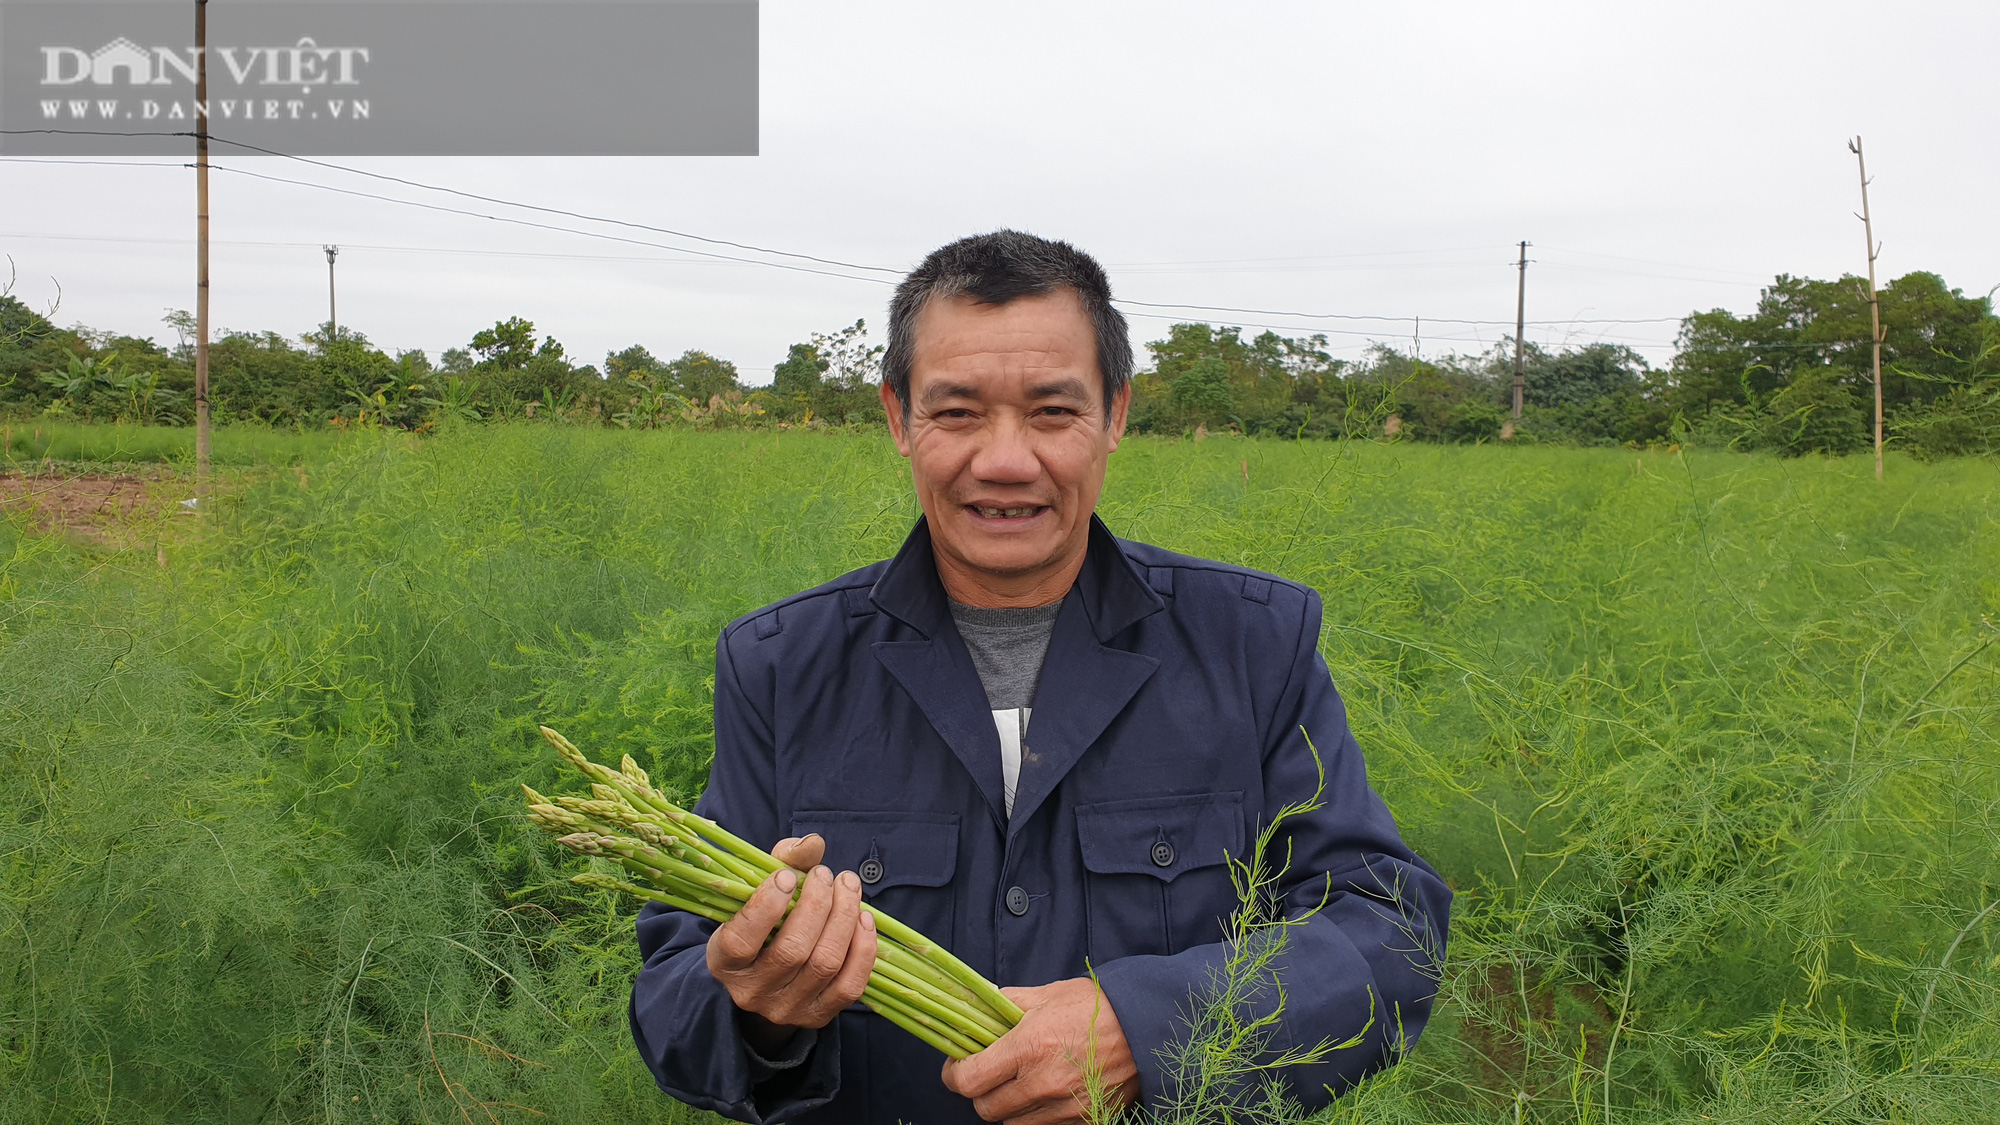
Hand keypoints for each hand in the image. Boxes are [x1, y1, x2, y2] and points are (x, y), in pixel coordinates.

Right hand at [705, 834, 877, 1053]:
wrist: (768, 979)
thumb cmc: (763, 924)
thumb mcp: (760, 892)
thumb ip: (783, 862)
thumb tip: (813, 844)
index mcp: (724, 962)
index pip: (741, 941)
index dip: (766, 906)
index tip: (788, 877)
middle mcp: (752, 992)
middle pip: (793, 950)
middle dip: (817, 904)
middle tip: (827, 875)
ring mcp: (787, 1009)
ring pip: (825, 963)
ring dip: (844, 918)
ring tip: (848, 887)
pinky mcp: (818, 1016)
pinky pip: (849, 985)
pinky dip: (863, 948)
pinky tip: (864, 919)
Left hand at [940, 978, 1139, 1124]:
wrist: (1148, 1026)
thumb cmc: (1097, 1006)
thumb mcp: (1046, 994)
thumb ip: (1005, 1004)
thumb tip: (975, 1006)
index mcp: (1027, 1048)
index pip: (967, 1080)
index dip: (954, 1073)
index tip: (958, 1064)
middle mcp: (1042, 1084)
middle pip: (986, 1108)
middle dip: (981, 1090)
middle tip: (990, 1071)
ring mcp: (1064, 1108)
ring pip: (1013, 1123)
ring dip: (1010, 1105)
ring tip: (1023, 1080)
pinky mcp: (1084, 1121)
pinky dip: (1038, 1114)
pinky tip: (1049, 1089)